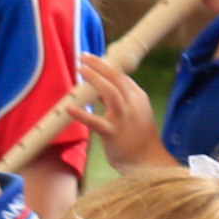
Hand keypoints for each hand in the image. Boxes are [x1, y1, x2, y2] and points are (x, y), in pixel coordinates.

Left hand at [76, 49, 165, 167]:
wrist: (148, 162)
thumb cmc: (138, 138)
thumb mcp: (134, 113)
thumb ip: (117, 100)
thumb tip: (98, 89)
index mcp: (138, 97)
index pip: (121, 75)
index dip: (105, 65)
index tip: (91, 59)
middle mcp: (132, 104)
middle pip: (116, 77)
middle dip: (98, 64)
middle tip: (83, 56)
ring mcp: (123, 118)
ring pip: (110, 92)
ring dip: (94, 79)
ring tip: (81, 70)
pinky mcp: (113, 133)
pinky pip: (95, 121)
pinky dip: (82, 114)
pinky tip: (70, 109)